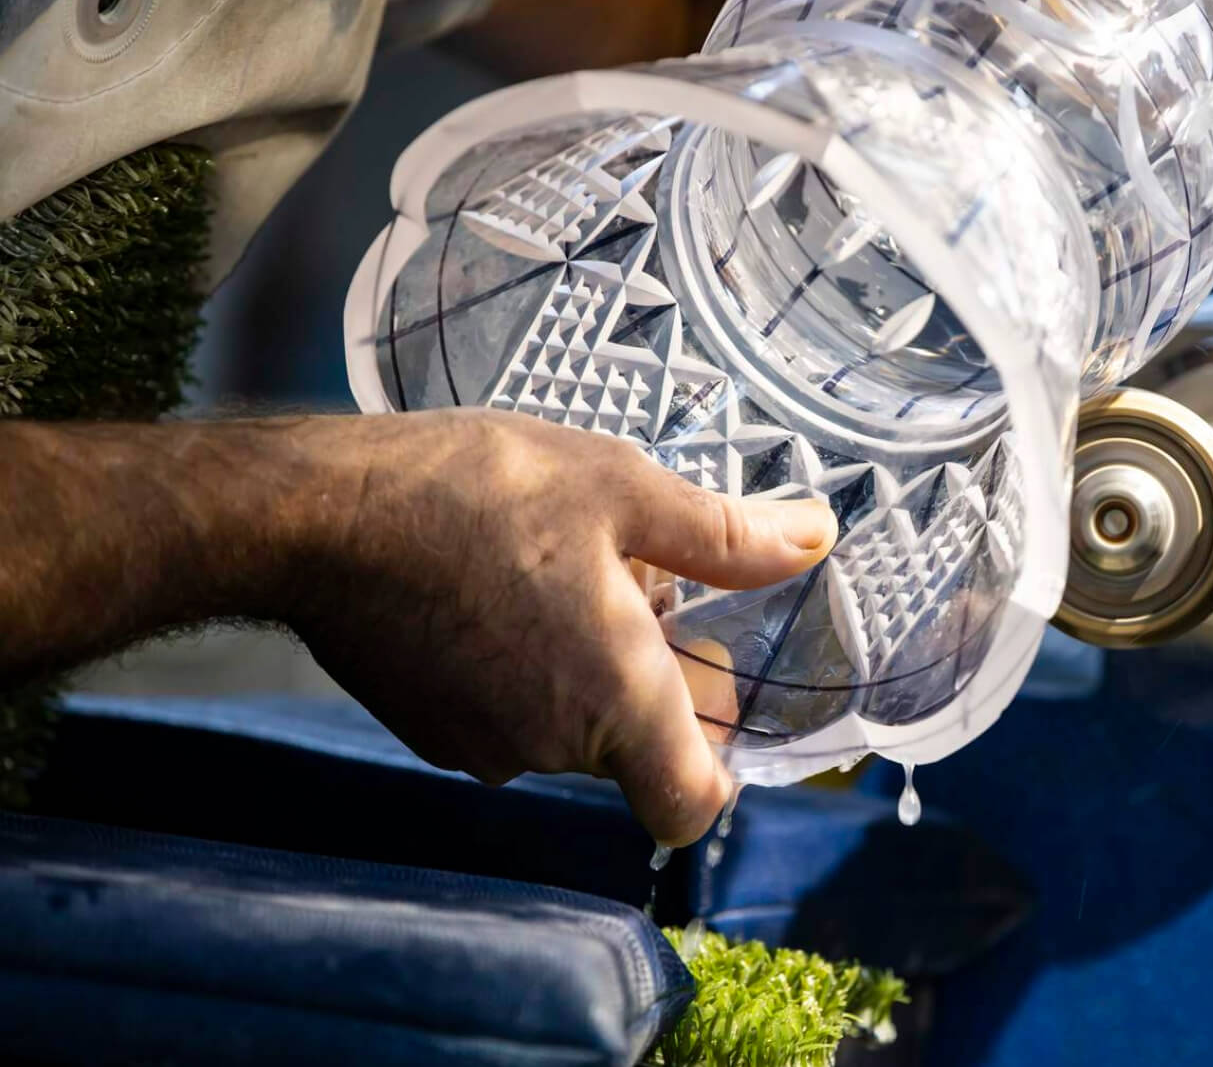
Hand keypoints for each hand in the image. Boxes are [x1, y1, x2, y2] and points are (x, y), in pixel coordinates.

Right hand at [281, 410, 836, 844]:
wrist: (312, 515)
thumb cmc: (472, 493)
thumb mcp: (620, 488)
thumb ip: (726, 535)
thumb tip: (817, 538)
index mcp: (615, 701)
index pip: (691, 807)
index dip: (720, 771)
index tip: (719, 699)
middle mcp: (552, 746)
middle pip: (636, 743)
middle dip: (651, 671)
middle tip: (636, 575)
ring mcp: (483, 746)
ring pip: (571, 721)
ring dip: (586, 662)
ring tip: (558, 564)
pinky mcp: (431, 729)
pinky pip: (511, 712)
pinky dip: (526, 666)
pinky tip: (501, 584)